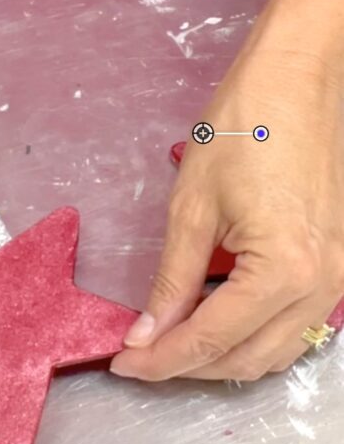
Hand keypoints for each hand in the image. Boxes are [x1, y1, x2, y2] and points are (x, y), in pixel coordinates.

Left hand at [111, 0, 343, 380]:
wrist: (300, 77)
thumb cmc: (246, 126)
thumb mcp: (193, 207)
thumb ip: (172, 279)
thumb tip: (148, 331)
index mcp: (284, 271)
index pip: (210, 340)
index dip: (160, 359)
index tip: (122, 364)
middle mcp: (321, 286)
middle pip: (245, 358)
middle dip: (187, 366)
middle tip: (140, 355)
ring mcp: (338, 278)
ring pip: (275, 352)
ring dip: (222, 358)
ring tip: (172, 341)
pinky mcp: (339, 264)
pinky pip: (296, 325)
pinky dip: (254, 335)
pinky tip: (218, 319)